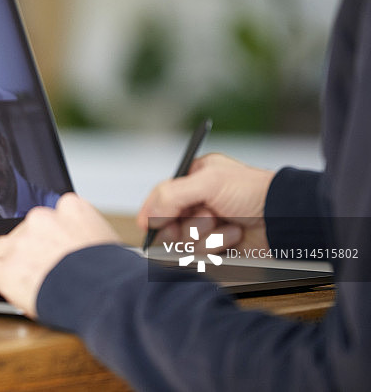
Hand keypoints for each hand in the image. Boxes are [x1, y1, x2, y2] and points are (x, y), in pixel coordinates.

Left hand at [0, 192, 120, 317]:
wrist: (109, 294)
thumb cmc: (116, 276)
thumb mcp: (109, 243)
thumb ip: (88, 238)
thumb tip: (84, 252)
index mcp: (70, 209)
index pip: (47, 218)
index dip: (41, 235)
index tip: (40, 247)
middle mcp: (43, 220)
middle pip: (20, 233)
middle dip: (20, 250)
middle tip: (23, 268)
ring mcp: (22, 243)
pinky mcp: (7, 269)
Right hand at [137, 153, 273, 252]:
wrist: (285, 218)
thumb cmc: (253, 191)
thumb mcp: (208, 182)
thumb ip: (171, 194)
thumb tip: (148, 216)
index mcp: (195, 178)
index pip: (161, 196)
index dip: (153, 212)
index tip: (149, 225)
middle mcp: (199, 201)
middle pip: (169, 223)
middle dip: (186, 224)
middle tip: (203, 219)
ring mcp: (208, 224)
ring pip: (184, 240)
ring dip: (204, 235)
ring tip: (225, 224)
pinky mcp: (218, 245)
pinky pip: (201, 254)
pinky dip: (216, 245)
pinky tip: (234, 235)